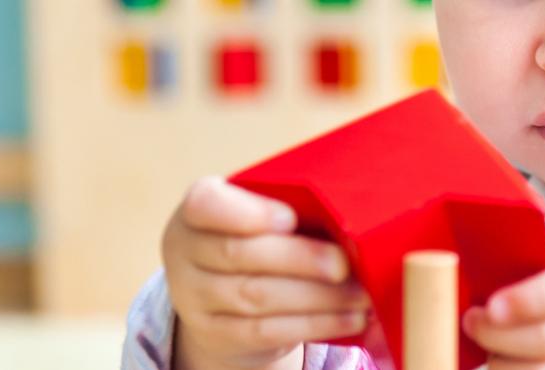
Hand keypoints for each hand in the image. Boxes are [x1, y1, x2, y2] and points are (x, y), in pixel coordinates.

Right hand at [162, 177, 370, 368]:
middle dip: (299, 259)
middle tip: (344, 265)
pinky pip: (267, 331)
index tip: (290, 219)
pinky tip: (348, 319)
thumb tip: (352, 214)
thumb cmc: (257, 240)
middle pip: (239, 254)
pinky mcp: (216, 334)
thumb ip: (290, 205)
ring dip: (317, 297)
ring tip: (360, 295)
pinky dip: (314, 324)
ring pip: (256, 297)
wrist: (223, 298)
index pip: (206, 204)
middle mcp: (184, 251)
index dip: (248, 213)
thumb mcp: (260, 213)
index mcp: (196, 209)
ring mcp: (193, 297)